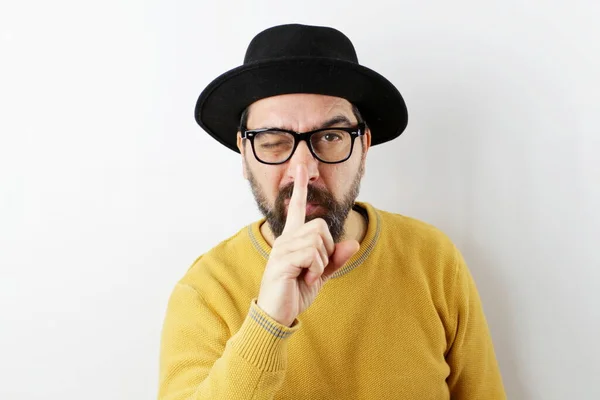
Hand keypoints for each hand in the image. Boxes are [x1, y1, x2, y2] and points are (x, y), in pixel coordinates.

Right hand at [256, 165, 359, 325]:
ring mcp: (282, 249)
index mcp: (292, 239)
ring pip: (318, 241)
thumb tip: (353, 243)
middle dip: (327, 250)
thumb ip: (335, 259)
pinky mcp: (282, 260)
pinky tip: (304, 278)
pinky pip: (312, 254)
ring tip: (307, 275)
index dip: (300, 188)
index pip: (296, 208)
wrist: (277, 315)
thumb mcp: (320, 275)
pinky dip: (316, 269)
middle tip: (315, 269)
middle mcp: (285, 239)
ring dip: (321, 263)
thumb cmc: (295, 293)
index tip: (300, 167)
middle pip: (320, 227)